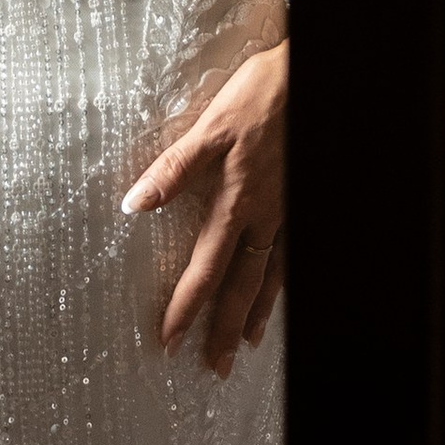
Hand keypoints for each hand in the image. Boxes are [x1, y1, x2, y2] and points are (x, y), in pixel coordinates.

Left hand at [122, 41, 285, 378]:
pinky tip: (278, 293)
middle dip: (225, 328)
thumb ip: (174, 168)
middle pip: (241, 286)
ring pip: (271, 275)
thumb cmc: (260, 96)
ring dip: (257, 313)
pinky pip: (291, 254)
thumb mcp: (210, 126)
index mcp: (236, 201)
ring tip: (247, 344)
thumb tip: (135, 203)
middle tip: (214, 366)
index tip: (170, 341)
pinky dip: (282, 282)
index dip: (187, 306)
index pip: (206, 268)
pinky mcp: (300, 201)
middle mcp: (264, 216)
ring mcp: (287, 212)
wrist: (309, 78)